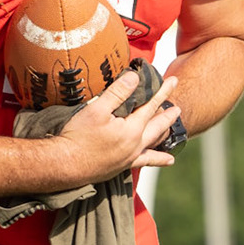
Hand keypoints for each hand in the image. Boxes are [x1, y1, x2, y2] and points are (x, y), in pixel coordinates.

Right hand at [55, 69, 179, 182]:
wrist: (65, 165)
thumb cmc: (78, 136)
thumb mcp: (96, 109)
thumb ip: (118, 93)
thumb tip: (135, 78)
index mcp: (132, 129)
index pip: (151, 105)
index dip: (163, 92)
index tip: (173, 81)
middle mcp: (135, 145)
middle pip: (157, 126)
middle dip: (168, 114)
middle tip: (178, 107)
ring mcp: (130, 157)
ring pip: (154, 143)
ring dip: (165, 134)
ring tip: (174, 129)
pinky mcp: (122, 167)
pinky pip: (146, 161)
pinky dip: (158, 159)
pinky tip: (168, 161)